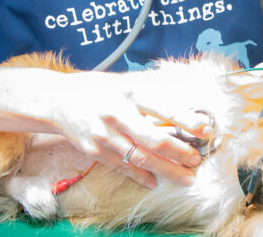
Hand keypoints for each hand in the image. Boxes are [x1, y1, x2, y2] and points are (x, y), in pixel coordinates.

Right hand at [44, 71, 210, 188]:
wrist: (57, 100)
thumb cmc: (96, 88)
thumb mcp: (124, 81)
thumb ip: (149, 91)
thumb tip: (183, 100)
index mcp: (129, 92)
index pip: (163, 108)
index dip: (186, 120)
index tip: (205, 130)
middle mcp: (117, 114)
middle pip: (154, 139)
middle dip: (179, 152)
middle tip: (196, 160)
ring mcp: (105, 134)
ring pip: (140, 158)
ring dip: (166, 170)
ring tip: (186, 178)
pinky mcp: (95, 150)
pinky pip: (122, 167)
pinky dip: (140, 176)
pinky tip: (155, 182)